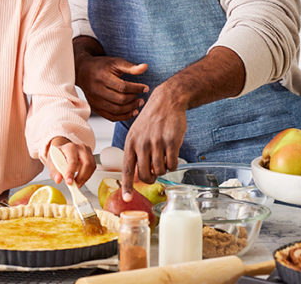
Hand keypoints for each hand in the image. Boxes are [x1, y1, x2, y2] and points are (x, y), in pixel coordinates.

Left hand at [46, 137, 95, 186]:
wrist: (62, 152)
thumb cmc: (58, 157)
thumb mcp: (52, 164)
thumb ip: (54, 172)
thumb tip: (58, 179)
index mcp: (70, 147)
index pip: (72, 160)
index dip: (71, 172)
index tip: (69, 182)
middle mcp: (80, 148)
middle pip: (86, 163)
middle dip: (81, 177)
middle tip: (75, 185)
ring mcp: (87, 152)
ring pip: (91, 166)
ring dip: (85, 178)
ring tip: (77, 183)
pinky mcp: (91, 157)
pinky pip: (92, 168)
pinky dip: (87, 176)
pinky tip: (81, 179)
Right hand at [75, 55, 148, 121]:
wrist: (82, 72)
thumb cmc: (101, 66)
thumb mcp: (115, 62)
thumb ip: (130, 67)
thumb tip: (145, 67)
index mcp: (103, 77)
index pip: (122, 87)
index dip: (136, 88)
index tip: (145, 88)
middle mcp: (97, 90)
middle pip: (119, 100)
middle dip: (134, 100)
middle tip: (142, 98)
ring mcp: (95, 101)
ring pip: (116, 110)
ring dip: (130, 109)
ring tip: (138, 104)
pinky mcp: (95, 108)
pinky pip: (110, 117)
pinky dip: (122, 117)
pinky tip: (131, 112)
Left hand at [120, 85, 186, 199]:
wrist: (167, 101)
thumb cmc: (152, 119)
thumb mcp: (137, 133)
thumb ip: (135, 152)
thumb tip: (137, 175)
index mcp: (131, 143)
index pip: (127, 169)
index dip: (127, 186)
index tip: (127, 199)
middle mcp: (142, 144)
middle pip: (145, 175)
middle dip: (151, 179)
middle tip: (155, 174)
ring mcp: (157, 143)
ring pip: (160, 171)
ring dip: (164, 169)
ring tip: (164, 158)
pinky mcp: (172, 142)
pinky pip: (172, 164)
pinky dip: (173, 165)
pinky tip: (172, 156)